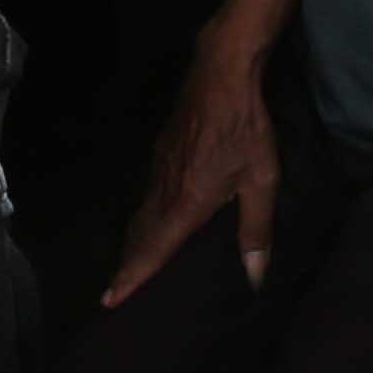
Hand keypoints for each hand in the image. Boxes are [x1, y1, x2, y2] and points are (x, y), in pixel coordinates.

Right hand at [110, 27, 283, 302]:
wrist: (221, 72)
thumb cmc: (246, 128)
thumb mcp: (262, 180)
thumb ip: (256, 230)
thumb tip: (254, 277)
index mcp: (187, 202)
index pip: (154, 249)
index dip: (133, 277)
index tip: (110, 300)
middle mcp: (165, 189)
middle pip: (140, 235)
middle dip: (127, 265)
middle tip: (114, 293)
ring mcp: (159, 167)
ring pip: (140, 214)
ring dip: (133, 242)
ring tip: (130, 263)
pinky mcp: (160, 151)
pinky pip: (146, 194)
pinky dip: (142, 217)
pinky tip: (150, 219)